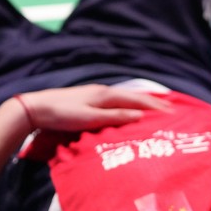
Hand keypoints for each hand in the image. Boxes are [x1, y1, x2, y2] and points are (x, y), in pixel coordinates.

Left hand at [14, 84, 171, 131]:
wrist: (36, 109)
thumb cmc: (62, 114)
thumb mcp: (90, 118)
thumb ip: (115, 116)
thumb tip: (141, 115)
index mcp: (106, 95)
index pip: (138, 100)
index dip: (156, 106)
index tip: (173, 113)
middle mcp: (103, 92)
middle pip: (134, 96)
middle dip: (153, 102)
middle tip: (171, 110)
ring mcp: (96, 95)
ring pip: (126, 98)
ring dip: (142, 103)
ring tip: (155, 109)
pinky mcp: (89, 101)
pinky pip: (117, 102)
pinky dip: (129, 105)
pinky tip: (129, 110)